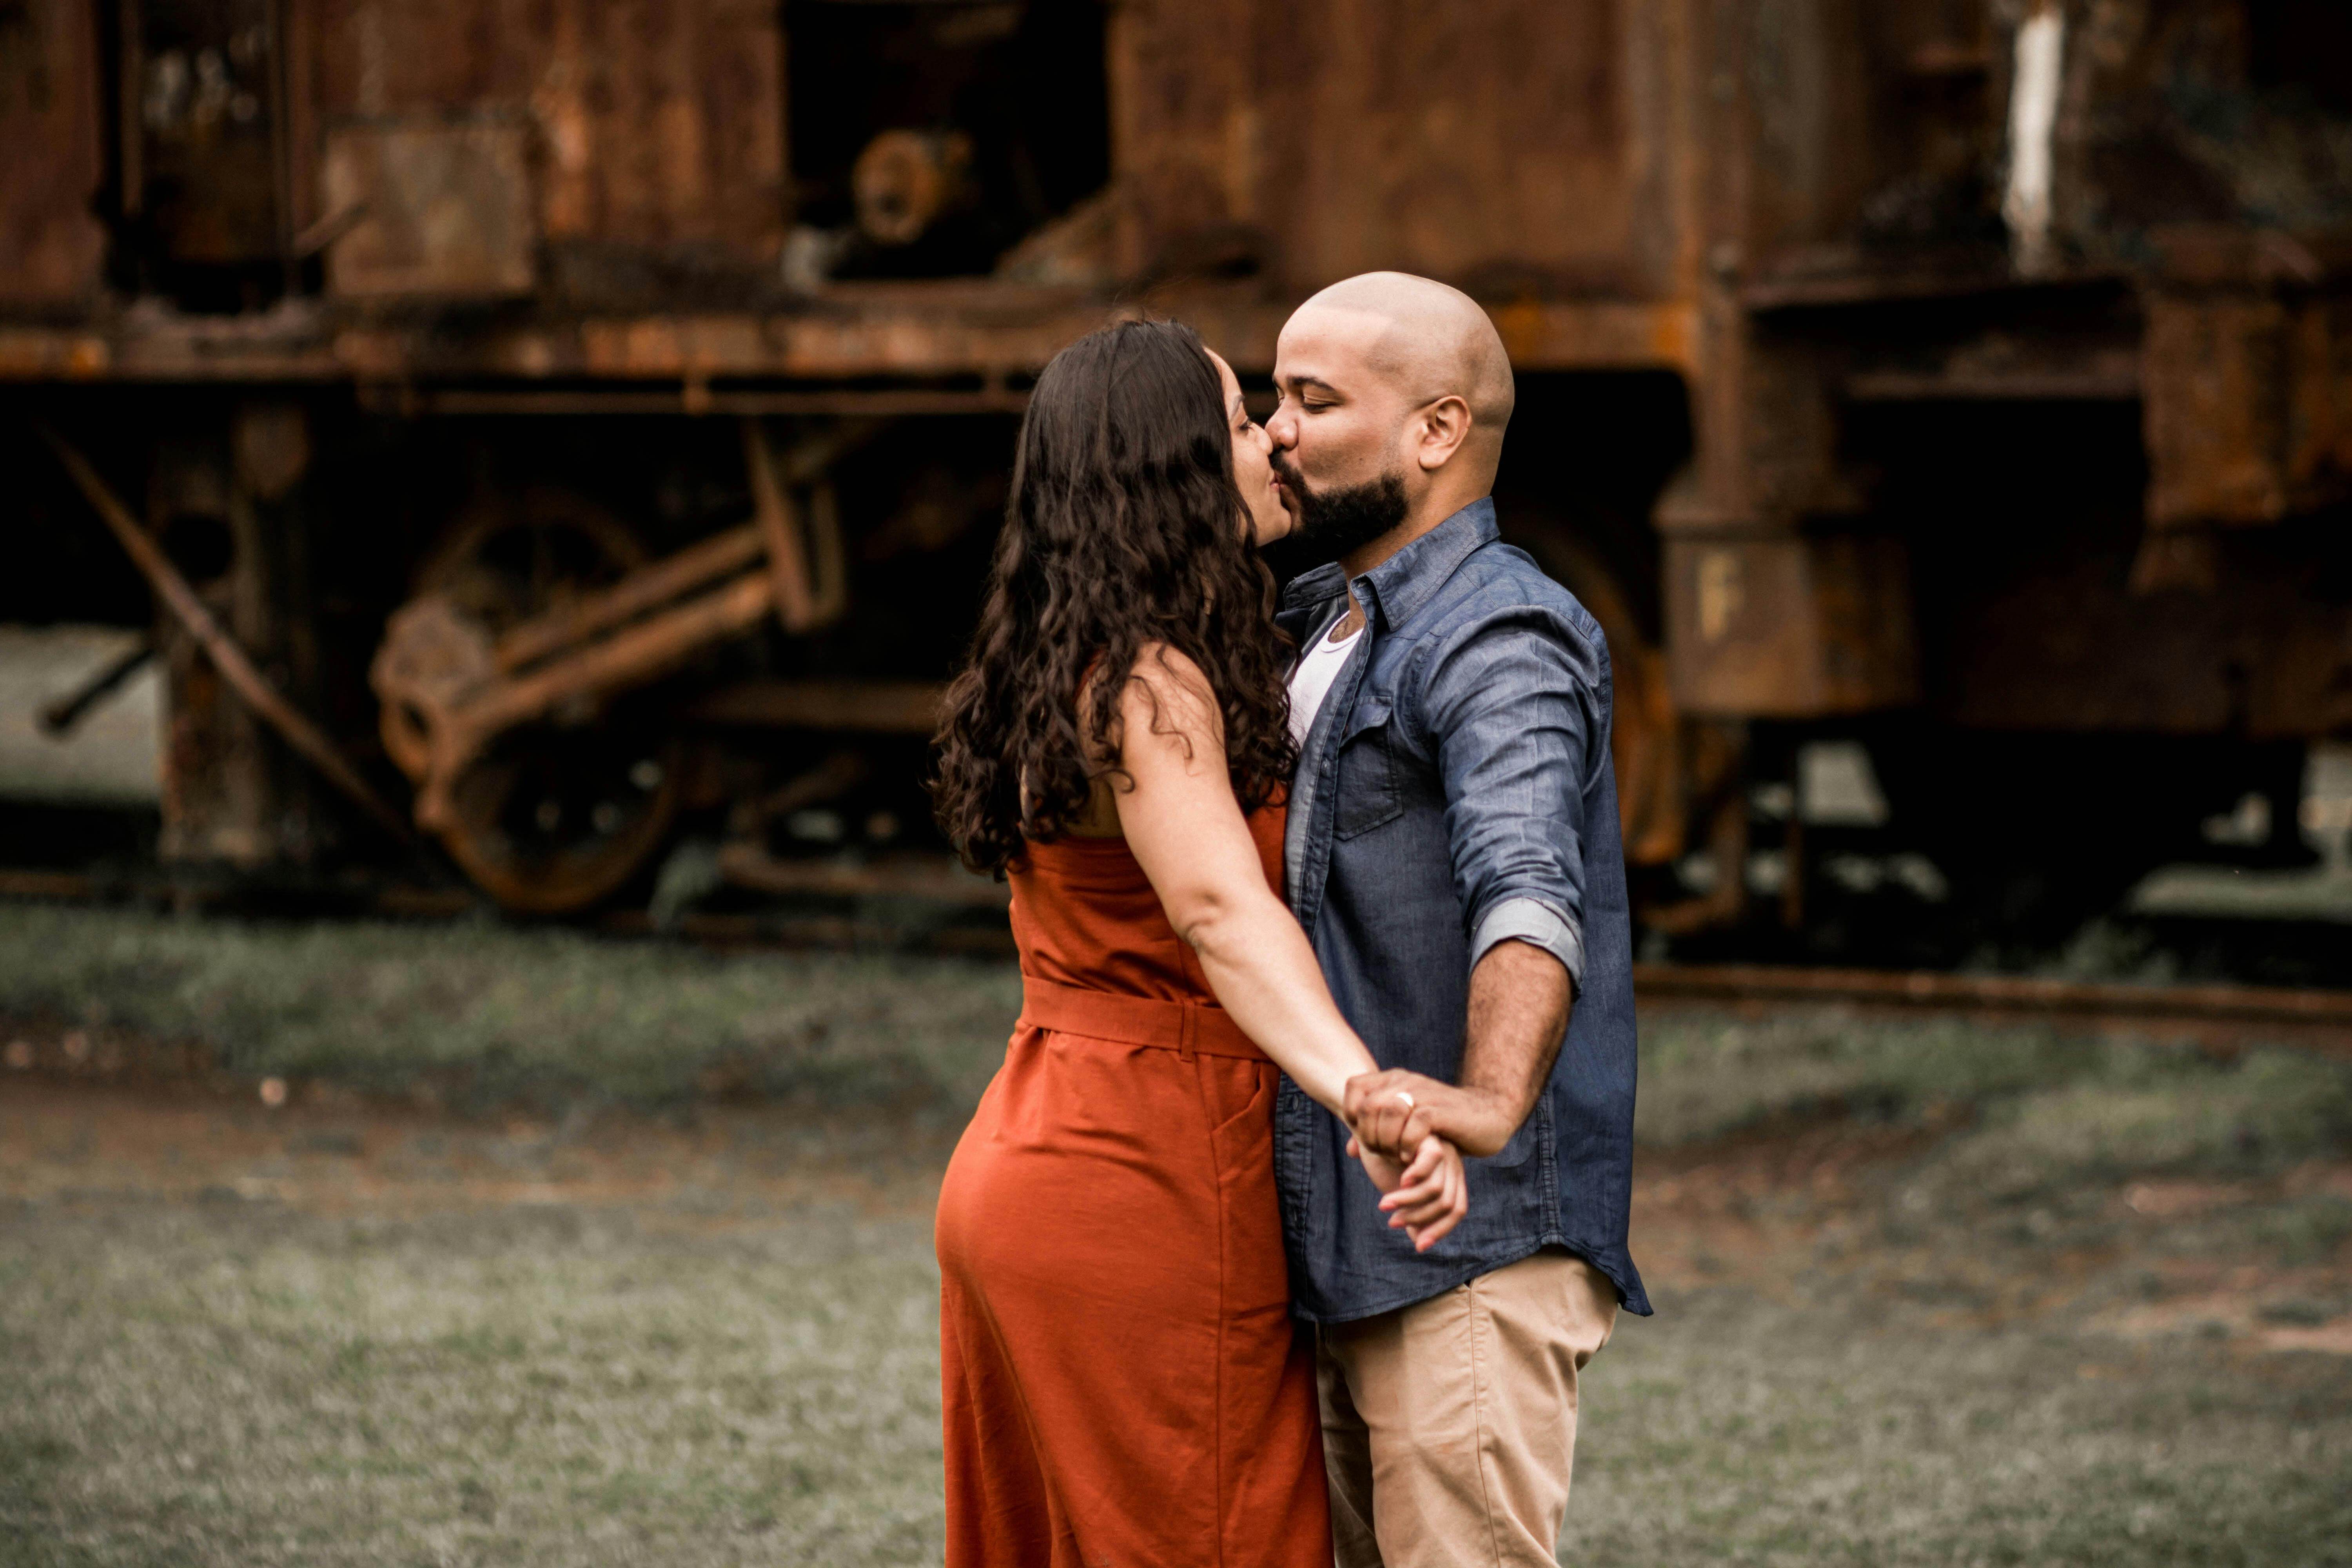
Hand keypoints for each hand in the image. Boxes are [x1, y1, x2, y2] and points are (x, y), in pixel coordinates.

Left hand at [1344, 1069, 1518, 1159]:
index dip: (1353, 1116)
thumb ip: (1379, 1133)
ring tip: (1396, 1156)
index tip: (1366, 1137)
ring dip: (1386, 1141)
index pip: (1353, 1088)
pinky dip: (1407, 1145)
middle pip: (1367, 1106)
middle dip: (1369, 1136)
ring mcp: (1424, 1094)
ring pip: (1387, 1112)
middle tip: (1382, 1154)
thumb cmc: (1445, 1124)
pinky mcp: (1441, 1111)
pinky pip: (1414, 1124)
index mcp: (1394, 1080)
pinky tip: (1411, 1158)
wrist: (1490, 1115)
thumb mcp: (1407, 1126)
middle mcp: (1406, 1081)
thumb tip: (1350, 1150)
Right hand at [1348, 1130, 1467, 1251]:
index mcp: (1451, 1178)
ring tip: (1384, 1205)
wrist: (1372, 1126)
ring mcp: (1445, 1151)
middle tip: (1393, 1222)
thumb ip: (1412, 1211)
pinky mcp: (1431, 1137)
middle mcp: (1453, 1165)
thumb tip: (1418, 1241)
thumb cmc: (1386, 1159)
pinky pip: (1430, 1163)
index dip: (1439, 1231)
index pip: (1457, 1210)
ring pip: (1436, 1190)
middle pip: (1449, 1205)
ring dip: (1408, 1203)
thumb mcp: (1400, 1191)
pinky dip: (1414, 1178)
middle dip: (1419, 1219)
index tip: (1419, 1246)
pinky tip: (1398, 1182)